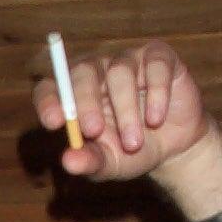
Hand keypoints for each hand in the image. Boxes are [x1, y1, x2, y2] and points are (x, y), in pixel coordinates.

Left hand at [33, 40, 209, 182]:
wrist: (173, 148)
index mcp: (75, 96)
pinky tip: (156, 119)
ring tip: (134, 144)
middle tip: (94, 131)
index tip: (53, 121)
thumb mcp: (110, 164)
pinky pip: (155, 66)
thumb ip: (89, 162)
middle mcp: (98, 72)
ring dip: (126, 110)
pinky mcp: (159, 58)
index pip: (50, 87)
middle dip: (86, 102)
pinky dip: (156, 94)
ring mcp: (128, 61)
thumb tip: (69, 162)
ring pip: (119, 72)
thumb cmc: (132, 152)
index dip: (48, 100)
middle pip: (82, 72)